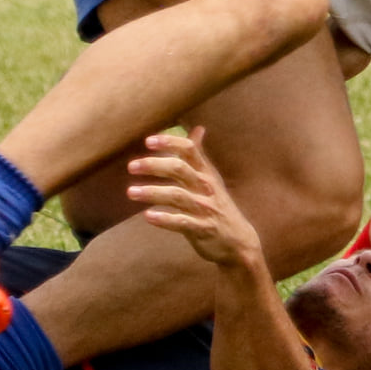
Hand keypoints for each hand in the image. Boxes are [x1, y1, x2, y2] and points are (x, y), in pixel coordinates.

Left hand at [127, 129, 263, 267]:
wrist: (239, 241)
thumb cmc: (218, 205)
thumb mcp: (211, 178)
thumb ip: (200, 155)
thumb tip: (198, 129)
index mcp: (206, 173)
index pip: (190, 150)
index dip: (170, 143)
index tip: (148, 141)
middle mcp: (205, 187)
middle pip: (180, 169)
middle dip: (155, 165)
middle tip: (131, 166)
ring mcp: (205, 208)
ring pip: (177, 195)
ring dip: (153, 192)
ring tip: (131, 192)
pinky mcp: (202, 229)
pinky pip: (182, 222)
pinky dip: (165, 219)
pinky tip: (148, 216)